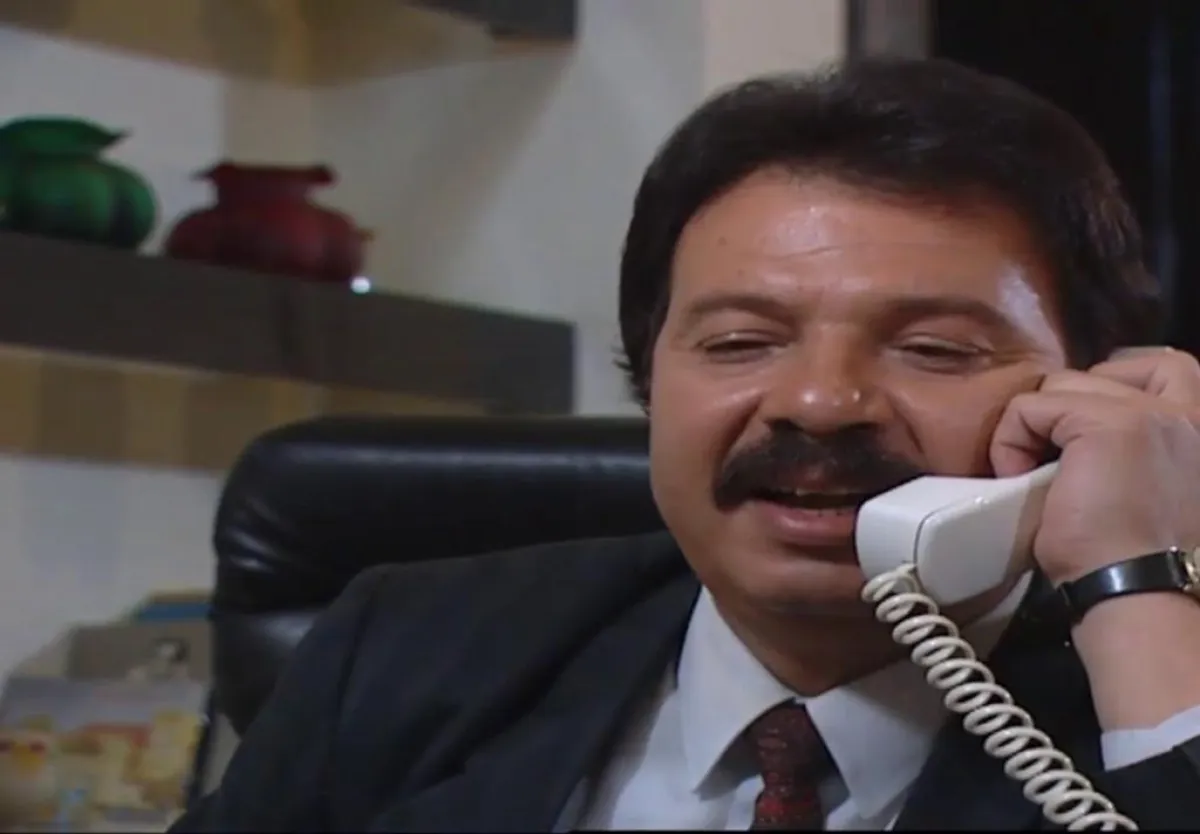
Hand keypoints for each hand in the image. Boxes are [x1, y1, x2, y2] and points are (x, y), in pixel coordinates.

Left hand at [989, 347, 1199, 585]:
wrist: (1140, 593)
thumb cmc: (1136, 562)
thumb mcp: (1150, 490)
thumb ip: (1134, 450)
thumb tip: (1080, 433)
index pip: (1161, 370)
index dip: (1108, 395)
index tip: (1081, 445)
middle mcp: (1192, 413)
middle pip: (1105, 372)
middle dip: (1068, 407)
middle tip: (1055, 459)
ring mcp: (1153, 412)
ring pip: (1064, 383)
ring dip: (1038, 426)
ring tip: (1036, 474)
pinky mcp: (1110, 423)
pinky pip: (1031, 406)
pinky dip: (1011, 439)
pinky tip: (1018, 479)